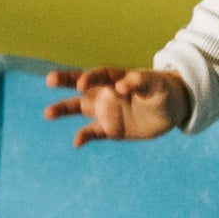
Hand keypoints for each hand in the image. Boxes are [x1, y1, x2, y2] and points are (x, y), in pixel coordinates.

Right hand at [43, 68, 188, 147]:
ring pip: (79, 108)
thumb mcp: (156, 85)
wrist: (171, 109)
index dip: (90, 78)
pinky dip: (84, 136)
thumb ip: (140, 82)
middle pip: (81, 85)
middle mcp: (106, 92)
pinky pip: (93, 132)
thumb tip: (122, 85)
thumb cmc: (162, 90)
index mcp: (116, 78)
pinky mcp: (109, 129)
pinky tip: (77, 142)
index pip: (99, 75)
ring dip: (63, 109)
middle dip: (65, 81)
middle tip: (49, 80)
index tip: (82, 84)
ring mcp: (105, 110)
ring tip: (48, 113)